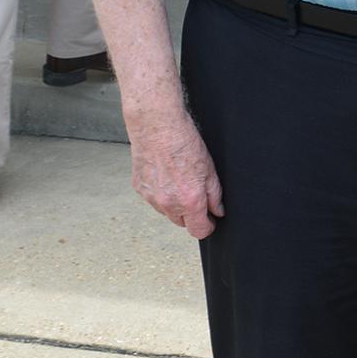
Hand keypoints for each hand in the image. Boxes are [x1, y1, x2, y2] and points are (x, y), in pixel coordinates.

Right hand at [129, 114, 224, 238]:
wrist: (157, 127)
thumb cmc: (184, 142)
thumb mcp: (210, 169)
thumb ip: (215, 195)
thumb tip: (217, 211)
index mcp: (189, 200)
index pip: (199, 230)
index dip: (207, 226)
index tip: (210, 220)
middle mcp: (168, 204)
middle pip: (182, 223)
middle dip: (191, 213)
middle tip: (195, 192)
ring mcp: (151, 198)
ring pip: (167, 211)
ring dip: (174, 203)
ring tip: (178, 178)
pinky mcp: (140, 189)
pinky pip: (153, 199)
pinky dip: (160, 192)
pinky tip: (165, 174)